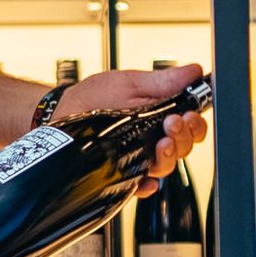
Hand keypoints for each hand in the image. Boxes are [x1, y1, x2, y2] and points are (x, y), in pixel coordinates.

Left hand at [58, 62, 210, 194]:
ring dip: (169, 157)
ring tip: (161, 145)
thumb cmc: (93, 97)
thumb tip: (193, 71)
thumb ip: (163, 80)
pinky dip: (145, 185)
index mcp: (160, 114)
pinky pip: (139, 185)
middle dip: (183, 137)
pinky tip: (145, 179)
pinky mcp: (123, 173)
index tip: (187, 115)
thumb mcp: (130, 83)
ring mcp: (139, 156)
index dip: (194, 123)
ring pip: (166, 166)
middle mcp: (153, 138)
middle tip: (172, 124)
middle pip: (183, 147)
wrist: (61, 111)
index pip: (190, 125)